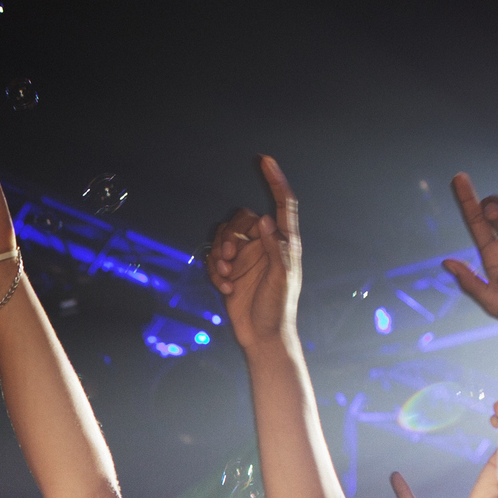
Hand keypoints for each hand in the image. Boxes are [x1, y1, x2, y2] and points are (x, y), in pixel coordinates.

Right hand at [206, 156, 300, 352]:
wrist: (262, 337)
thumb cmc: (278, 309)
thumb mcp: (281, 278)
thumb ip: (274, 248)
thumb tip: (263, 219)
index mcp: (283, 243)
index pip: (281, 204)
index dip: (274, 181)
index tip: (265, 160)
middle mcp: (263, 245)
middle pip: (240, 220)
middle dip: (230, 236)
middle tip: (229, 257)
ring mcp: (246, 258)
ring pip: (223, 238)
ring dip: (219, 256)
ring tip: (226, 277)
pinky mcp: (230, 272)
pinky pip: (214, 259)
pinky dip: (215, 272)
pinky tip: (226, 289)